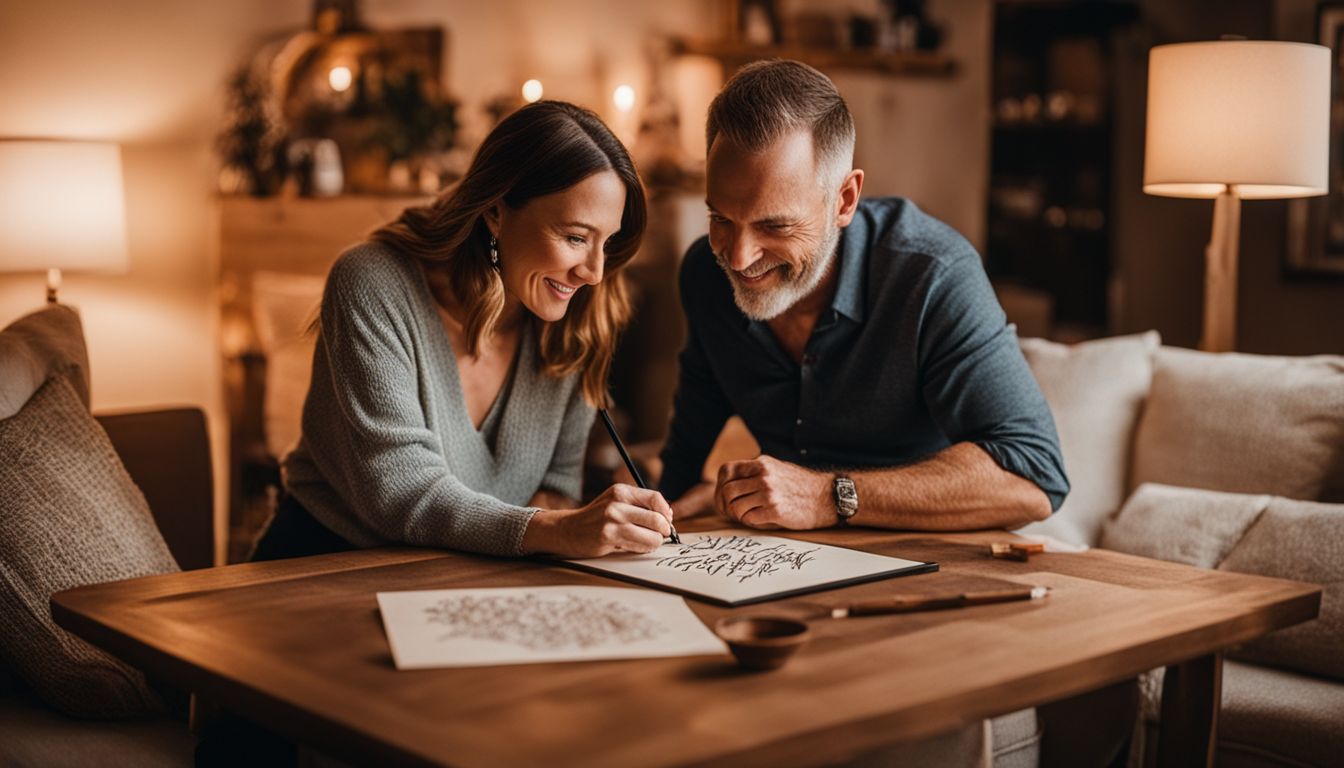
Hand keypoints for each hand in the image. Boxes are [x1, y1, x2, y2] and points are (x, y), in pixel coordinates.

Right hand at [521, 484, 672, 557]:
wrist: (568, 530)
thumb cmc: (596, 517)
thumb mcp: (615, 501)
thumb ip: (639, 504)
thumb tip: (668, 514)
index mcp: (621, 491)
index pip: (656, 498)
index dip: (666, 512)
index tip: (666, 520)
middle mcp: (617, 504)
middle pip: (657, 519)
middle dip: (664, 530)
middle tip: (661, 534)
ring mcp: (613, 521)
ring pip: (652, 536)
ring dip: (654, 542)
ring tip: (644, 541)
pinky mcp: (609, 537)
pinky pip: (639, 546)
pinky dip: (643, 548)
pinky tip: (633, 545)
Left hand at [714, 455, 833, 529]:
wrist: (826, 496)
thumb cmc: (800, 485)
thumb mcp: (776, 468)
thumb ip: (755, 472)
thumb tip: (729, 484)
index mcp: (761, 463)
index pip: (726, 471)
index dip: (720, 486)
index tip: (724, 497)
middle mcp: (763, 476)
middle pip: (727, 491)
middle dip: (725, 505)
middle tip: (732, 513)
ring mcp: (768, 493)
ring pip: (735, 507)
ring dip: (738, 515)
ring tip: (749, 516)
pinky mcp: (775, 510)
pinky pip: (749, 519)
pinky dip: (751, 522)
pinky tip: (761, 520)